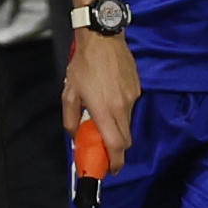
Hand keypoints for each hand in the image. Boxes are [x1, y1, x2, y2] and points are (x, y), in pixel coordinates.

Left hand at [63, 29, 140, 167]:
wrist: (102, 38)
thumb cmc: (83, 65)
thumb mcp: (69, 93)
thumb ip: (71, 118)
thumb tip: (74, 135)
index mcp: (105, 111)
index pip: (116, 145)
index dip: (116, 162)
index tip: (112, 169)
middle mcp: (122, 108)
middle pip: (125, 139)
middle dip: (117, 149)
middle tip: (104, 148)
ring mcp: (133, 98)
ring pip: (128, 123)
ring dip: (117, 128)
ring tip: (103, 116)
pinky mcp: (137, 88)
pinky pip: (130, 108)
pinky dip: (121, 111)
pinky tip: (110, 98)